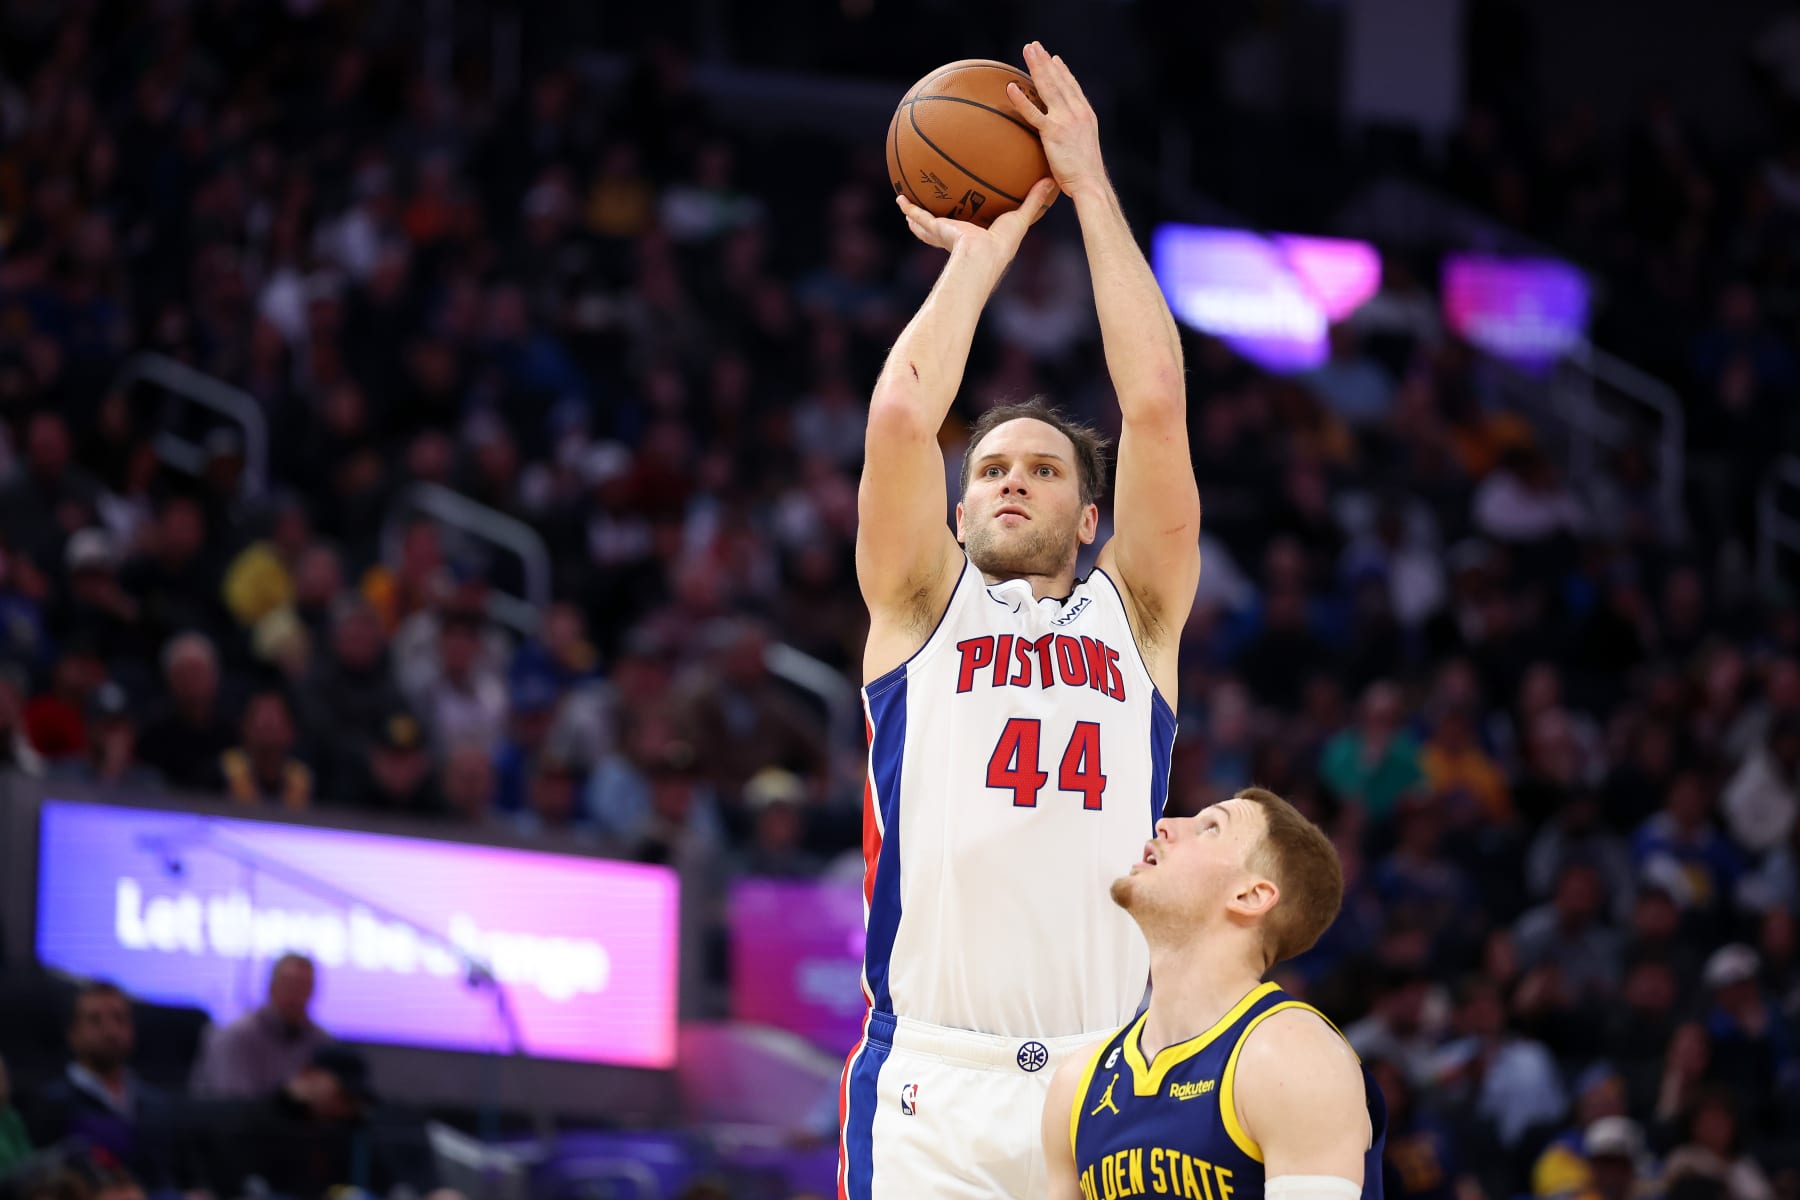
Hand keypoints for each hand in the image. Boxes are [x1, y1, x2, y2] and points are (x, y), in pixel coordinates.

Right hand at [895, 176, 1057, 260]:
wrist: (981, 256)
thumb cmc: (1002, 244)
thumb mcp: (1021, 217)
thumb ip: (1034, 200)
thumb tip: (1050, 180)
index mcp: (977, 237)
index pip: (972, 226)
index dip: (970, 219)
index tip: (968, 212)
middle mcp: (958, 236)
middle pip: (945, 226)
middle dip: (937, 220)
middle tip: (932, 208)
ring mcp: (945, 233)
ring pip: (926, 224)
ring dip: (916, 217)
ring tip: (906, 205)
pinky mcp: (936, 229)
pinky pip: (919, 216)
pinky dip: (909, 209)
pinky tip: (900, 198)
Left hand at [1008, 42, 1105, 200]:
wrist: (1090, 183)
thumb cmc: (1085, 173)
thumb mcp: (1083, 147)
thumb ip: (1073, 136)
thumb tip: (1063, 141)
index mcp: (1085, 114)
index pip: (1072, 87)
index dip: (1062, 71)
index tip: (1053, 58)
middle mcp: (1077, 112)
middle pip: (1059, 80)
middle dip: (1045, 61)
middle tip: (1034, 46)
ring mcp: (1065, 120)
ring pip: (1048, 88)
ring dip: (1036, 67)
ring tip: (1027, 52)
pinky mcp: (1053, 132)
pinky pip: (1033, 113)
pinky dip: (1021, 100)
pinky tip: (1010, 88)